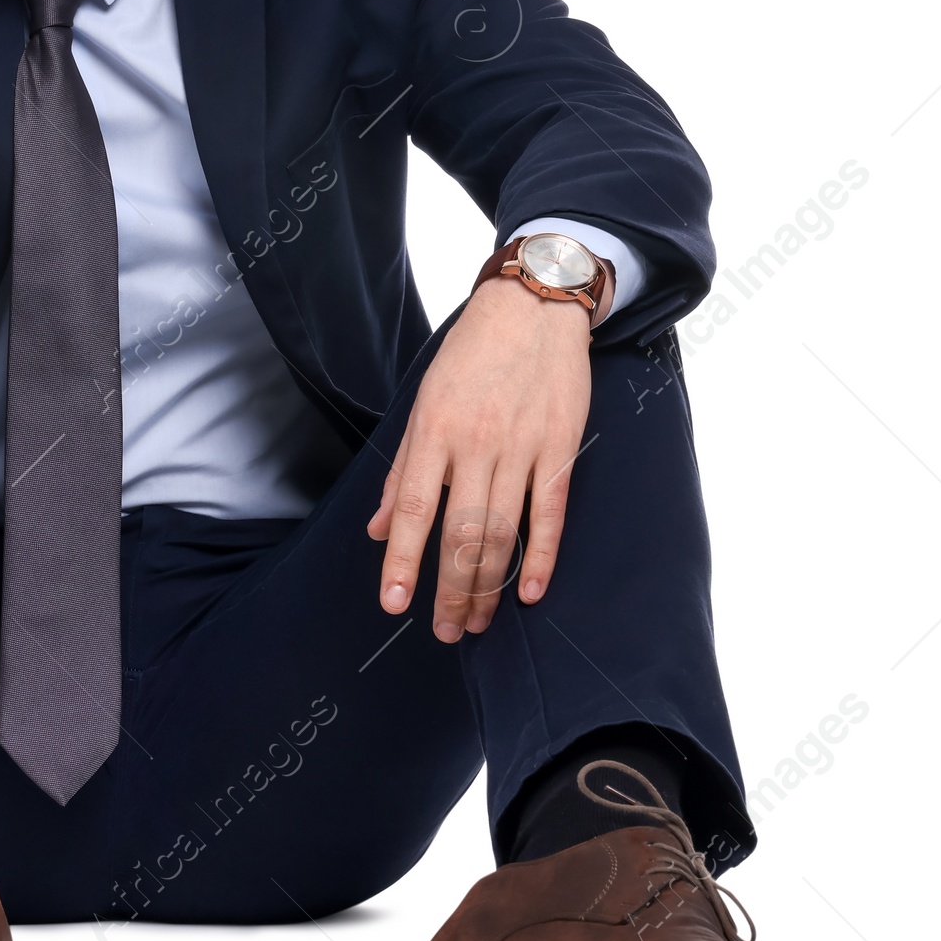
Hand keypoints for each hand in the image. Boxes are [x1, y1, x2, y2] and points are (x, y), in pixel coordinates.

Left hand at [366, 278, 591, 640]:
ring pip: (503, 532)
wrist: (532, 308)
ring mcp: (522, 448)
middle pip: (461, 533)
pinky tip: (531, 593)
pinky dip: (542, 556)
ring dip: (488, 586)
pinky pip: (551, 513)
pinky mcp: (560, 448)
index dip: (403, 562)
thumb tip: (379, 528)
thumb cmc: (469, 357)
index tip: (394, 605)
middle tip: (443, 631)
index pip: (415, 510)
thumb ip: (403, 471)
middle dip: (449, 590)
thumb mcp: (422, 403)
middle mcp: (477, 444)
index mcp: (435, 431)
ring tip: (475, 623)